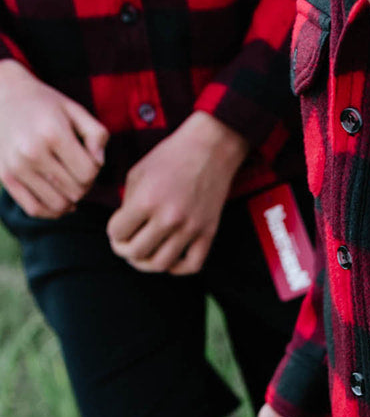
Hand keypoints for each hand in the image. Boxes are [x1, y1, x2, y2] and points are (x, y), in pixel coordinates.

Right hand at [0, 61, 107, 217]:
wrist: (3, 97)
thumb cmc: (46, 106)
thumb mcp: (75, 110)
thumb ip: (97, 134)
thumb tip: (99, 163)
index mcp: (52, 133)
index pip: (88, 173)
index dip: (95, 169)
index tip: (88, 158)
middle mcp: (32, 152)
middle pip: (76, 190)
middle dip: (84, 184)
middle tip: (78, 169)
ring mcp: (16, 167)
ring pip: (59, 205)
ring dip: (70, 198)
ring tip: (68, 181)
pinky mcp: (6, 177)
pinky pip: (35, 209)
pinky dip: (51, 211)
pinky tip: (59, 198)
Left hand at [107, 110, 248, 274]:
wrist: (209, 148)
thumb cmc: (170, 157)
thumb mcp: (138, 173)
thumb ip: (128, 204)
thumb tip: (123, 230)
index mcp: (147, 200)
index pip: (117, 233)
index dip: (113, 232)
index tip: (118, 227)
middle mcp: (169, 218)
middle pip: (136, 253)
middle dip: (124, 250)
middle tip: (125, 244)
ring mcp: (190, 228)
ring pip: (160, 264)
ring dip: (146, 263)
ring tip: (143, 254)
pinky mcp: (208, 233)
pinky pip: (191, 266)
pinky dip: (176, 268)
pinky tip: (169, 258)